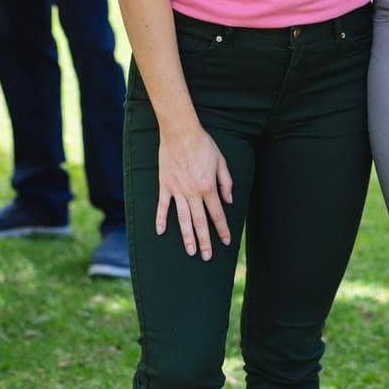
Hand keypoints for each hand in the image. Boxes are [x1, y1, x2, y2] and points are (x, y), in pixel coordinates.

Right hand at [156, 123, 233, 259]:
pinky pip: (162, 206)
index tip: (227, 242)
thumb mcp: (221, 161)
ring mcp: (177, 190)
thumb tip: (229, 202)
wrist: (180, 131)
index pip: (217, 214)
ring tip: (190, 251)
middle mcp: (192, 192)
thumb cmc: (203, 144)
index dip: (223, 229)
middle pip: (200, 222)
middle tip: (207, 257)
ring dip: (187, 237)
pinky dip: (161, 219)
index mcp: (208, 187)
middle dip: (205, 241)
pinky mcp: (164, 185)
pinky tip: (160, 232)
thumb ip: (226, 182)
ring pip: (183, 219)